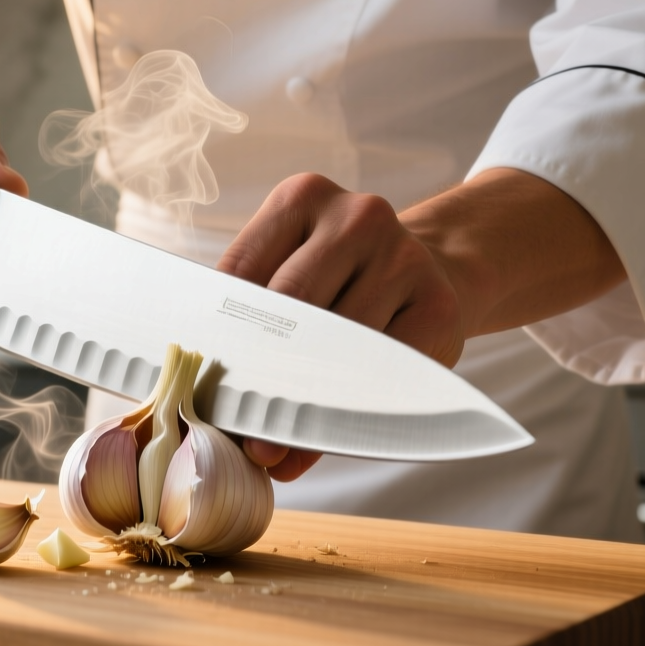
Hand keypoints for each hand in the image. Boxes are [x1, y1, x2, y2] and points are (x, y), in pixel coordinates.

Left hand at [218, 173, 466, 481]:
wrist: (433, 271)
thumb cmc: (342, 286)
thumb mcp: (295, 282)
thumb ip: (257, 333)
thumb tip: (237, 429)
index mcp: (301, 198)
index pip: (241, 276)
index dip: (219, 340)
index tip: (204, 391)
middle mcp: (356, 217)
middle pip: (290, 308)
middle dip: (261, 376)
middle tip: (242, 434)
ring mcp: (403, 256)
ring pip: (338, 345)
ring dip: (305, 406)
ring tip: (280, 447)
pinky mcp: (440, 303)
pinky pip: (386, 370)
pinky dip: (354, 413)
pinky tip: (332, 435)